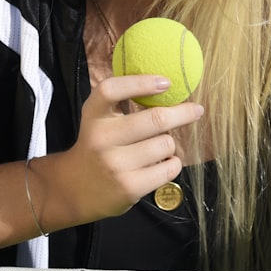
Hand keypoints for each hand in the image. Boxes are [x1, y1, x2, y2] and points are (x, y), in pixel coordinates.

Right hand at [45, 74, 204, 223]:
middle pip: (154, 119)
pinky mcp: (129, 187)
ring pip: (166, 144)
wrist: (75, 189)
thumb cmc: (98, 145)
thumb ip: (123, 102)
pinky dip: (173, 163)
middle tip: (195, 110)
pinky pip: (169, 168)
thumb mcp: (100, 120)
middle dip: (182, 113)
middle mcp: (101, 138)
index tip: (166, 82)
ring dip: (169, 143)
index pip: (111, 90)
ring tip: (158, 147)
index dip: (140, 83)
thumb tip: (168, 86)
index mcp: (93, 115)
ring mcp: (115, 164)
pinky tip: (163, 163)